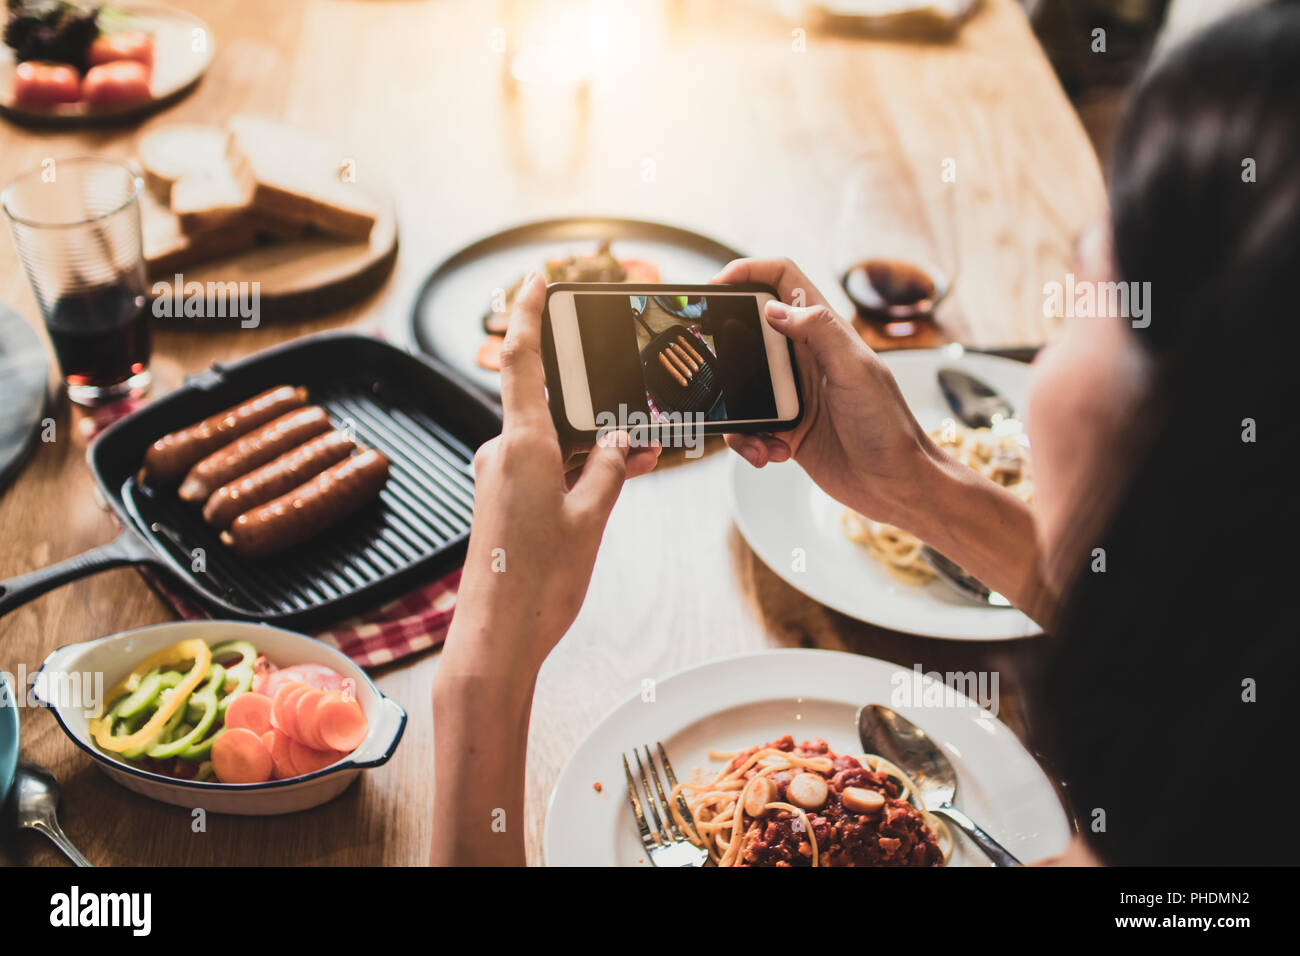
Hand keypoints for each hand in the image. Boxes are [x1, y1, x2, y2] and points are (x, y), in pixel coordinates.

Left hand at [448, 272, 661, 673]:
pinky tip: (613, 479)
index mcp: (521, 444)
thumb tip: (622, 441)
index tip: (536, 279)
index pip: (519, 357)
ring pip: (553, 440)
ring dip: (592, 442)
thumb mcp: (591, 518)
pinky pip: (544, 466)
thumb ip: (610, 469)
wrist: (496, 639)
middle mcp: (502, 453)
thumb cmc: (538, 583)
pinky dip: (576, 467)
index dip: (527, 311)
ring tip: (643, 456)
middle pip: (548, 402)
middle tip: (639, 413)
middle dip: (593, 400)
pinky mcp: (500, 501)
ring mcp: (498, 477)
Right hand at [712, 258, 937, 526]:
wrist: (896, 485)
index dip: (748, 271)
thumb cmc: (888, 426)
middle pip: (749, 332)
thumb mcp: (857, 370)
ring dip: (739, 411)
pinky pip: (748, 426)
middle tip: (708, 362)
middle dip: (725, 348)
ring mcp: (792, 393)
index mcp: (823, 333)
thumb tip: (774, 309)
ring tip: (759, 435)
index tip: (717, 284)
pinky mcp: (785, 428)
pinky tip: (772, 453)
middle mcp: (804, 358)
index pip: (782, 280)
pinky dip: (750, 442)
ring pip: (740, 385)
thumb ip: (819, 332)